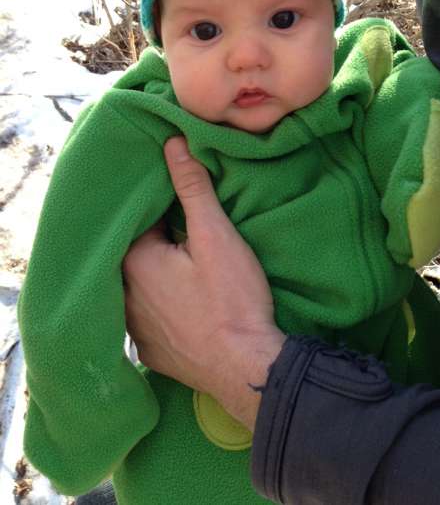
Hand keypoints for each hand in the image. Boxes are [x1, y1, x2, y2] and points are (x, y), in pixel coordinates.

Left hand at [124, 137, 284, 429]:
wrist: (247, 367)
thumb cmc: (232, 298)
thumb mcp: (215, 235)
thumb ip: (192, 188)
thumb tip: (171, 142)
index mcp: (134, 261)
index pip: (139, 220)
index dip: (161, 208)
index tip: (181, 205)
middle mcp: (122, 297)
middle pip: (136, 255)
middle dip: (156, 241)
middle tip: (184, 235)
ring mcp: (134, 331)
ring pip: (138, 289)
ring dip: (154, 277)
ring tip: (180, 269)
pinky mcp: (150, 353)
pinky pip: (146, 320)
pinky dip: (158, 309)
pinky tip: (179, 306)